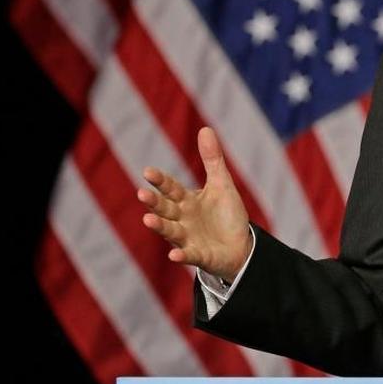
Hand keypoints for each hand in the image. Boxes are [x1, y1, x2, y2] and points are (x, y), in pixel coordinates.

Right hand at [137, 127, 251, 281]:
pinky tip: (174, 255)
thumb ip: (212, 159)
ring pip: (171, 231)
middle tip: (142, 194)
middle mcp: (182, 219)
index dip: (161, 181)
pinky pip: (189, 255)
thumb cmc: (226, 215)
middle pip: (165, 209)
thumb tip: (205, 128)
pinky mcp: (199, 255)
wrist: (240, 246)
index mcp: (186, 201)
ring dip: (160, 226)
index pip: (170, 188)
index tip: (148, 171)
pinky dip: (181, 255)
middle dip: (154, 202)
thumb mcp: (221, 184)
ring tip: (148, 220)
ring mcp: (188, 238)